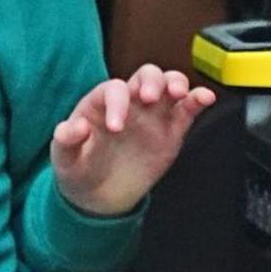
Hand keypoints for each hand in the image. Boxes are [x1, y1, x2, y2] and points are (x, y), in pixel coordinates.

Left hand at [50, 66, 215, 214]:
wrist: (100, 196)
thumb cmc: (80, 169)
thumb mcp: (64, 159)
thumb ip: (65, 142)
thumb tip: (73, 126)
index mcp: (101, 103)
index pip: (113, 90)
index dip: (116, 104)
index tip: (116, 128)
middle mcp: (130, 102)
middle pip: (146, 75)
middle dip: (150, 81)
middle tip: (149, 98)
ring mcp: (152, 115)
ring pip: (169, 85)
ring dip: (176, 83)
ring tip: (178, 94)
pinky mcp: (171, 131)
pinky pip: (187, 110)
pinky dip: (198, 100)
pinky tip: (205, 97)